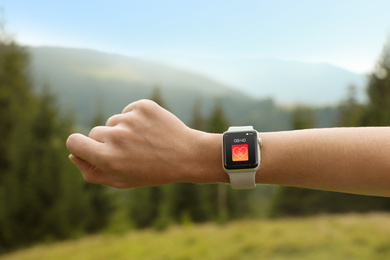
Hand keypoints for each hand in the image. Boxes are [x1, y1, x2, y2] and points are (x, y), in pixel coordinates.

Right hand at [66, 99, 221, 187]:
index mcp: (108, 158)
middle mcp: (117, 137)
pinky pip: (128, 111)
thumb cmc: (153, 172)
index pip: (73, 142)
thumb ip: (92, 172)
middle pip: (95, 132)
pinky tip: (151, 130)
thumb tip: (73, 154)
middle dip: (107, 142)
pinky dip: (136, 119)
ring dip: (123, 130)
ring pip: (113, 121)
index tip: (87, 147)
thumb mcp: (122, 181)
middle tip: (130, 152)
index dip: (78, 145)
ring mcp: (130, 119)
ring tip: (145, 142)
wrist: (188, 155)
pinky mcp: (143, 106)